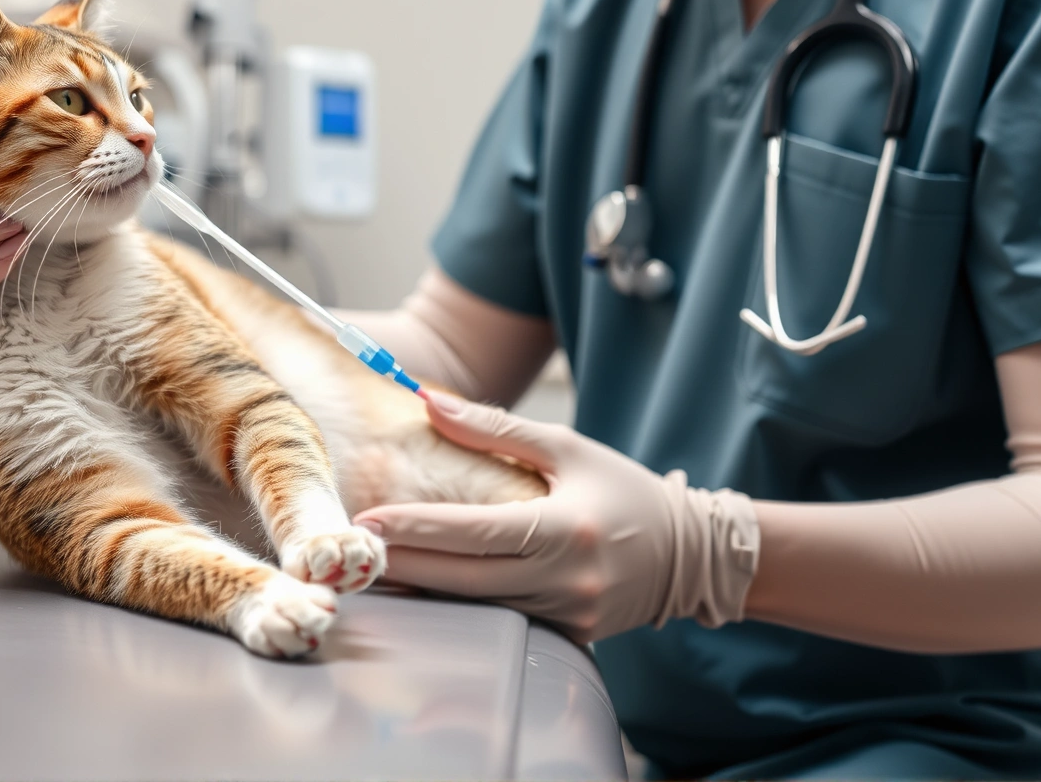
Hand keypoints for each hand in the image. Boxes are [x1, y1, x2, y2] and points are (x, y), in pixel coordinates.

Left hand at [353, 391, 758, 642]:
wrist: (687, 554)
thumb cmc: (623, 491)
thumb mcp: (566, 447)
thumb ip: (495, 428)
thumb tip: (429, 404)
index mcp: (566, 529)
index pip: (477, 533)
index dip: (420, 529)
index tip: (371, 521)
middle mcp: (566, 579)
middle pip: (465, 580)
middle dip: (404, 565)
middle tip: (353, 550)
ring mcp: (567, 615)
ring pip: (478, 607)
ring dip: (424, 589)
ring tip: (373, 569)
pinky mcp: (568, 636)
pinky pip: (502, 623)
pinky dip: (461, 608)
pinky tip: (422, 593)